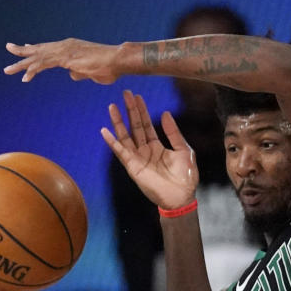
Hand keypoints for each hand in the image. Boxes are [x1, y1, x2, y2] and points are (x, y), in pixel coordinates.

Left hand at [4, 39, 118, 83]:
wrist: (118, 60)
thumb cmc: (109, 67)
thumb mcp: (90, 72)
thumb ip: (79, 73)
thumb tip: (72, 75)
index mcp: (71, 48)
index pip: (49, 48)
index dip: (36, 49)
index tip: (25, 48)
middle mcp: (65, 46)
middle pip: (39, 49)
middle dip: (22, 52)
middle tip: (8, 49)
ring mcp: (64, 51)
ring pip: (38, 57)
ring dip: (22, 64)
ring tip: (7, 70)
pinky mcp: (66, 58)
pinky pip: (45, 64)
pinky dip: (34, 71)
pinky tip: (25, 78)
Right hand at [101, 90, 197, 209]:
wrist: (182, 196)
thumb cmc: (185, 176)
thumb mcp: (183, 149)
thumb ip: (173, 132)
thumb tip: (165, 113)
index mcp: (156, 146)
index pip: (146, 124)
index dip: (141, 110)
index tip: (136, 96)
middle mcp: (145, 151)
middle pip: (134, 126)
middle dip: (130, 110)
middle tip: (125, 93)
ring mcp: (138, 159)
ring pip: (125, 136)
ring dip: (118, 122)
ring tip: (112, 107)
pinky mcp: (133, 167)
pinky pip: (121, 152)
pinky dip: (112, 142)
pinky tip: (104, 131)